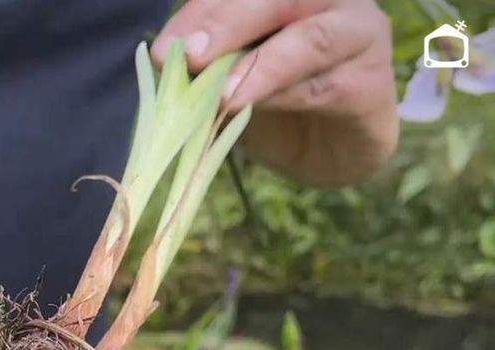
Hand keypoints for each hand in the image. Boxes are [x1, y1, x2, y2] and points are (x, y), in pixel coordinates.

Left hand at [155, 0, 398, 185]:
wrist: (326, 150)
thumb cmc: (274, 101)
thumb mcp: (232, 76)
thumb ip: (210, 62)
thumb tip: (170, 60)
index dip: (202, 12)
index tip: (164, 51)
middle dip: (229, 24)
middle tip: (191, 57)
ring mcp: (359, 33)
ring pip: (312, 38)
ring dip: (261, 65)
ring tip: (223, 95)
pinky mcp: (372, 80)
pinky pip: (328, 85)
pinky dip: (286, 99)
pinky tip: (253, 112)